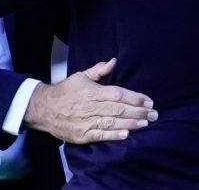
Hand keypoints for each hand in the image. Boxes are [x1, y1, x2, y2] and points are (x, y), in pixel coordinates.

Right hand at [24, 58, 156, 143]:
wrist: (44, 108)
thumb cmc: (65, 91)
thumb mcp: (80, 76)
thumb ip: (98, 70)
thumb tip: (114, 62)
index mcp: (92, 91)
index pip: (118, 93)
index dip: (134, 97)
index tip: (148, 100)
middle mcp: (91, 106)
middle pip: (118, 109)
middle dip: (138, 111)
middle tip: (154, 113)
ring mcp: (86, 121)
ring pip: (112, 122)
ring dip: (131, 123)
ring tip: (146, 123)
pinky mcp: (82, 134)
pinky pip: (100, 135)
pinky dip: (114, 135)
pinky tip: (126, 134)